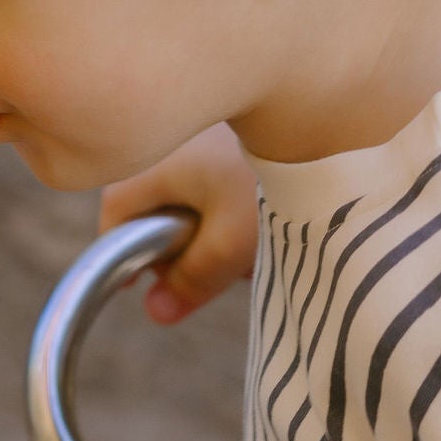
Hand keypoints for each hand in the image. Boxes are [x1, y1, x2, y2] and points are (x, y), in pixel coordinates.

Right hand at [99, 123, 260, 323]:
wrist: (325, 128)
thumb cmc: (273, 181)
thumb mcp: (230, 242)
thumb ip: (191, 280)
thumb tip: (155, 312)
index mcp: (156, 164)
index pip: (115, 215)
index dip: (123, 253)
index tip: (140, 281)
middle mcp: (171, 145)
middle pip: (153, 211)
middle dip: (180, 249)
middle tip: (215, 269)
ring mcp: (202, 137)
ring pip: (190, 201)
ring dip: (213, 232)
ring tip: (251, 244)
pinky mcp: (233, 138)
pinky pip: (218, 182)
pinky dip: (234, 209)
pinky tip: (265, 221)